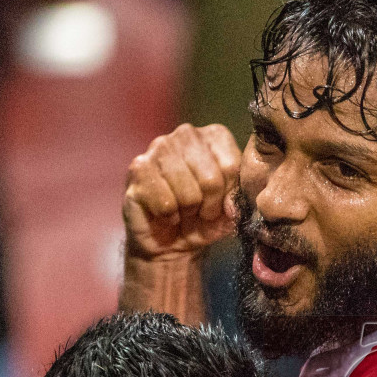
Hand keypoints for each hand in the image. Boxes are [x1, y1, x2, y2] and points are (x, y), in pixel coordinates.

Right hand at [124, 124, 242, 261]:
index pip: (232, 166)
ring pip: (188, 193)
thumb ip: (238, 200)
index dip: (229, 194)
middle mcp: (186, 134)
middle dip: (209, 205)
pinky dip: (168, 217)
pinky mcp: (138, 170)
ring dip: (187, 211)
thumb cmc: (203, 220)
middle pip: (211, 179)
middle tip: (200, 210)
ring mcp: (158, 149)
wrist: (169, 242)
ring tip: (182, 210)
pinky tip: (165, 212)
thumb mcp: (231, 210)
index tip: (221, 202)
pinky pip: (165, 204)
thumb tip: (231, 206)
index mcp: (214, 136)